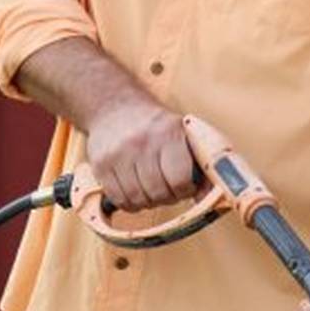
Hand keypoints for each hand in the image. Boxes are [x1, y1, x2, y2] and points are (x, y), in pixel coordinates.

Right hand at [82, 97, 197, 211]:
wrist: (114, 108)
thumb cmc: (154, 126)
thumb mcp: (181, 135)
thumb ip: (200, 164)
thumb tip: (209, 198)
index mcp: (168, 134)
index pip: (180, 180)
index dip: (185, 190)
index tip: (185, 187)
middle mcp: (142, 143)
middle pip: (158, 193)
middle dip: (167, 198)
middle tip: (168, 189)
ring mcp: (118, 155)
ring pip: (138, 200)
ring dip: (148, 202)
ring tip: (151, 189)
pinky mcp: (101, 165)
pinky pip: (118, 199)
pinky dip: (130, 203)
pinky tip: (135, 190)